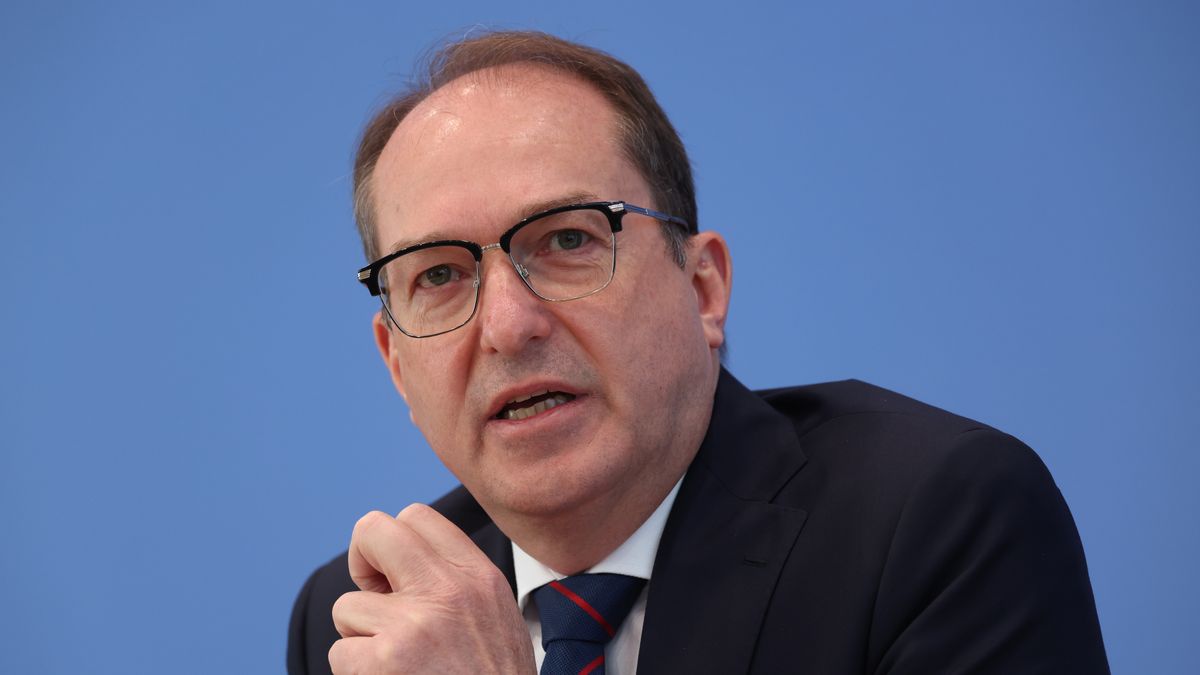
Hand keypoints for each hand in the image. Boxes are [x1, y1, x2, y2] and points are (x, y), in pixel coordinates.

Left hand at [329, 504, 535, 673]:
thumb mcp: (496, 615)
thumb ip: (456, 582)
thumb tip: (399, 563)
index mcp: (478, 577)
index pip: (416, 516)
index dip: (394, 543)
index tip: (396, 576)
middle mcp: (448, 591)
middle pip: (373, 531)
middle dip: (361, 561)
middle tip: (373, 595)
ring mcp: (412, 625)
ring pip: (347, 607)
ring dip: (361, 638)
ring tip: (397, 664)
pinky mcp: (383, 662)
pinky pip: (339, 653)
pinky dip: (356, 673)